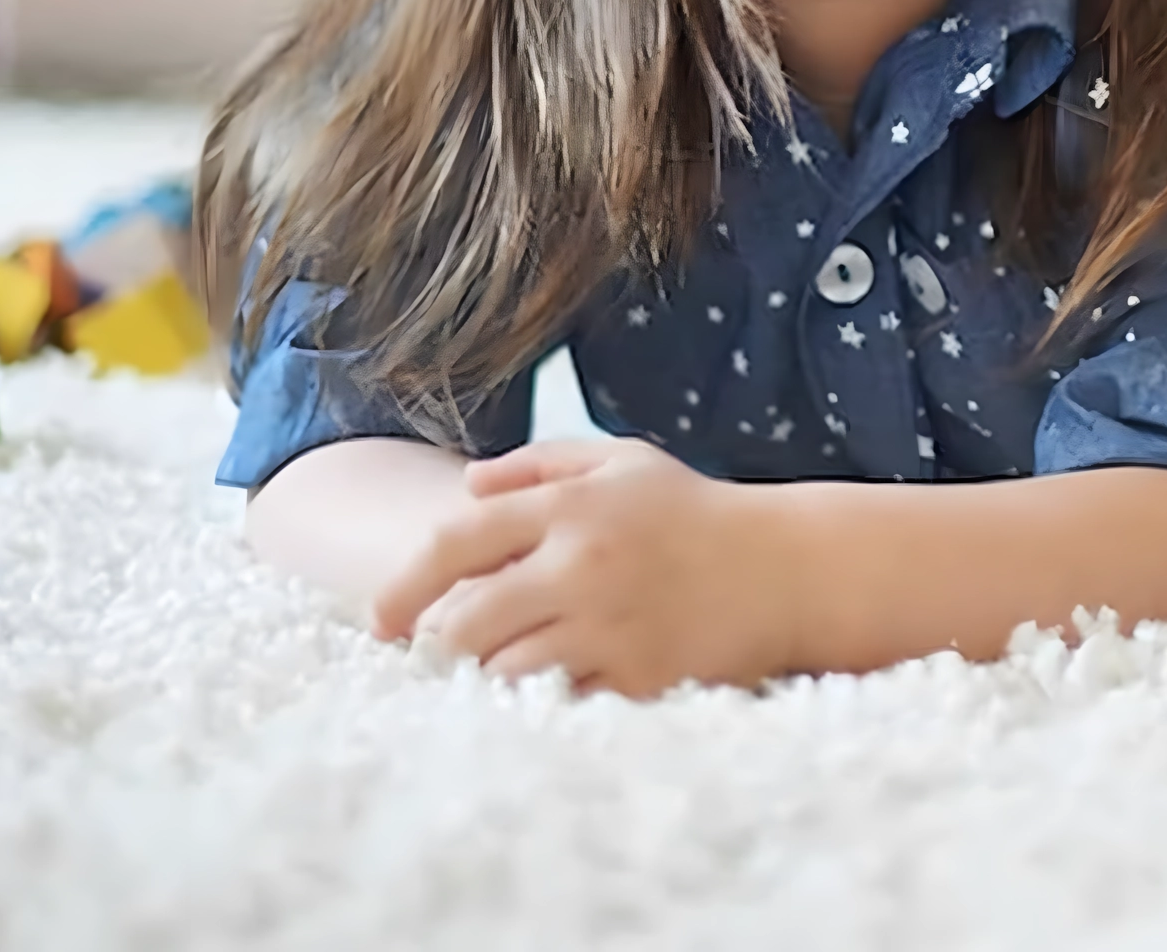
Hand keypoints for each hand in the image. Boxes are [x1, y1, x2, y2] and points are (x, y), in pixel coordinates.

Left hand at [370, 436, 791, 696]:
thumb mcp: (626, 463)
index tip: (381, 619)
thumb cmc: (696, 513)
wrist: (784, 567)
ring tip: (484, 675)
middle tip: (432, 657)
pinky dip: (533, 704)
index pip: (456, 540)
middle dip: (435, 645)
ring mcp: (610, 625)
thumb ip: (543, 465)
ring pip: (500, 670)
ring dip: (481, 678)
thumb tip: (468, 487)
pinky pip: (552, 704)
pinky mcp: (635, 678)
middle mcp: (584, 563)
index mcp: (575, 505)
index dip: (405, 583)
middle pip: (464, 620)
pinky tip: (537, 694)